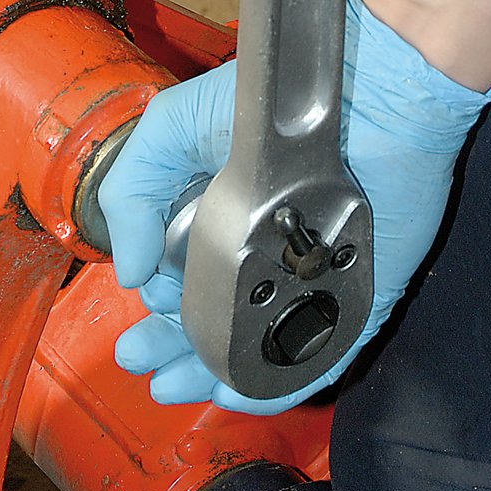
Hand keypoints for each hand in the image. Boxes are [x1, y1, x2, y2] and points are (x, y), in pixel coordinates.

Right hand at [97, 0, 490, 414]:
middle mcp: (258, 260)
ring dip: (207, 373)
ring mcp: (304, 284)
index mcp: (216, 224)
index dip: (155, 307)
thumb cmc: (264, 109)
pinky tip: (231, 394)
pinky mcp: (351, 301)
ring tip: (171, 388)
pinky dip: (273, 383)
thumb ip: (130, 194)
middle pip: (208, 323)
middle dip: (169, 349)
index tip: (141, 313)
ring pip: (252, 348)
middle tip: (140, 363)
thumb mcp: (169, 133)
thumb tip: (127, 273)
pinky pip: (312, 356)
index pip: (179, 284)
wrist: (363, 96)